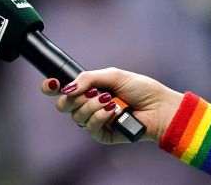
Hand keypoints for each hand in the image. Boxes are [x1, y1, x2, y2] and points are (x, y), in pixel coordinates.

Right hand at [41, 67, 182, 143]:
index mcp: (88, 90)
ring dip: (93, 106)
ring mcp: (94, 121)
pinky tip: (113, 111)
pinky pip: (90, 127)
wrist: (160, 107)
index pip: (61, 90)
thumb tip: (67, 87)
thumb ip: (87, 78)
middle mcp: (88, 106)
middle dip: (75, 98)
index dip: (51, 87)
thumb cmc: (141, 89)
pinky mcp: (102, 134)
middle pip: (63, 105)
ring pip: (76, 116)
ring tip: (111, 101)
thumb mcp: (112, 75)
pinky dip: (100, 117)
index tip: (51, 84)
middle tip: (92, 92)